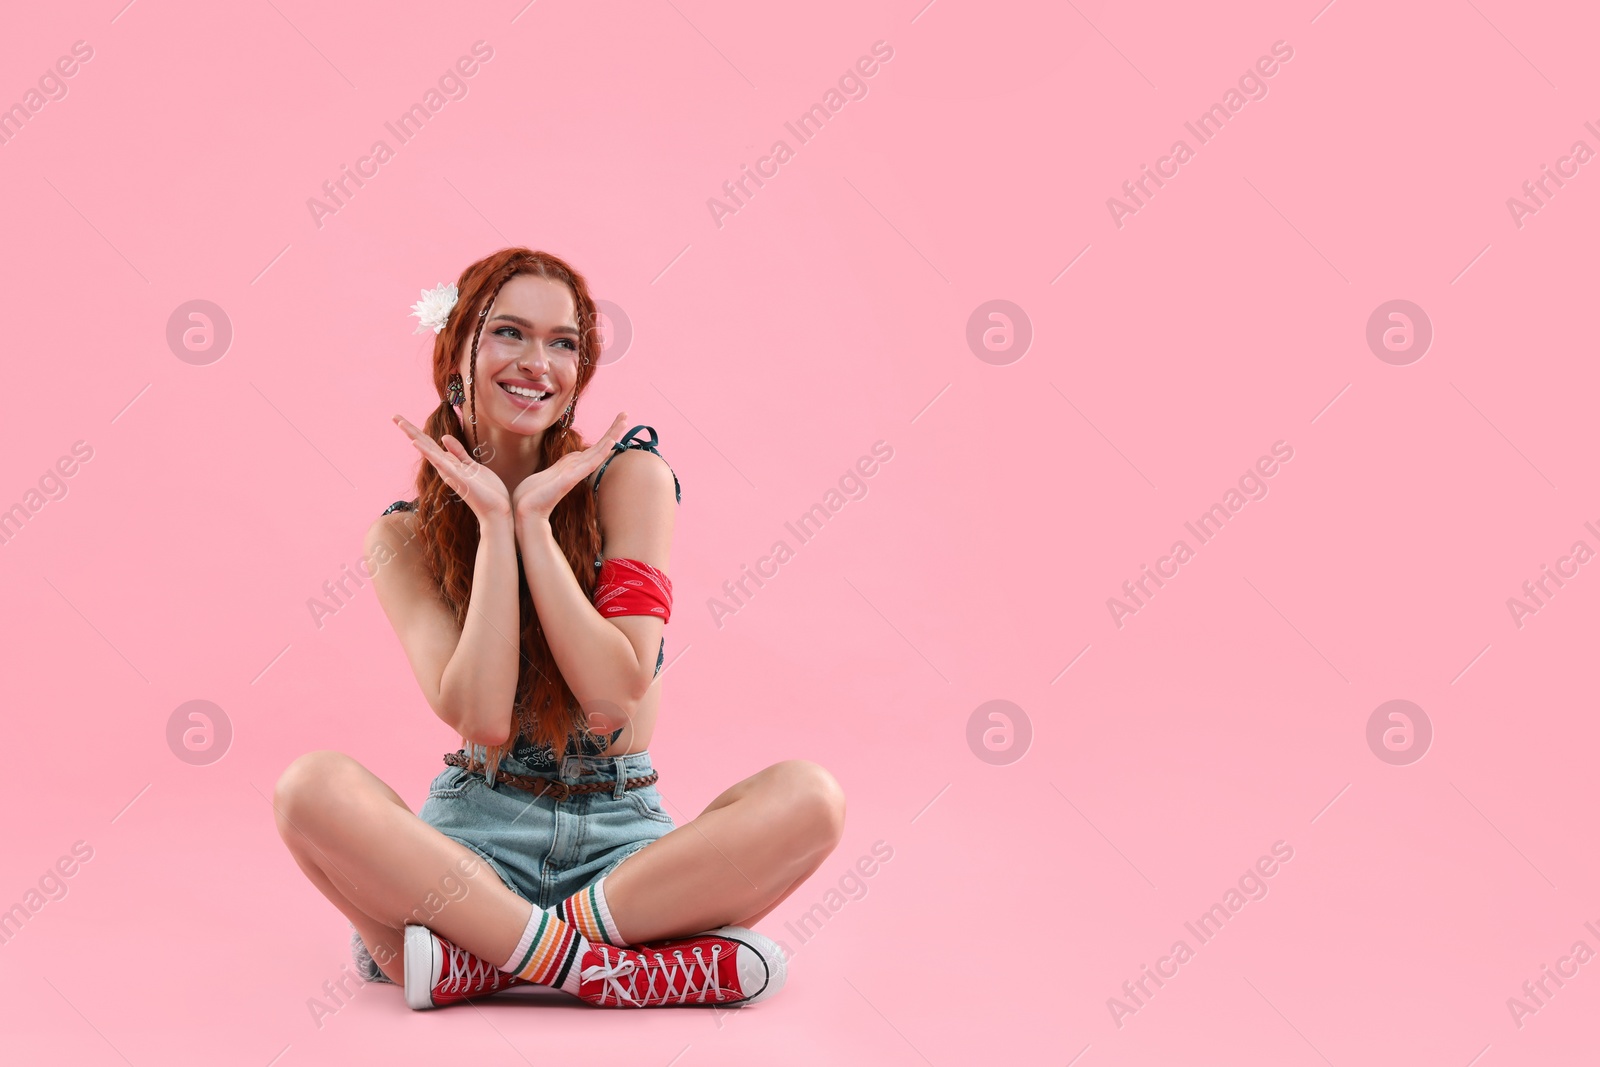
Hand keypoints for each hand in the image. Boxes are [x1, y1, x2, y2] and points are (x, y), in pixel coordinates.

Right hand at [393, 413, 512, 521]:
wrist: (497, 510)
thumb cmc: (486, 491)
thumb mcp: (472, 466)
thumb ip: (458, 452)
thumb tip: (443, 437)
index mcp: (449, 463)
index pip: (430, 443)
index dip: (416, 431)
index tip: (401, 418)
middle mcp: (446, 467)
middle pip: (425, 444)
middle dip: (409, 430)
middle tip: (393, 416)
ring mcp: (450, 473)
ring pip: (429, 451)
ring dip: (415, 437)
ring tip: (401, 424)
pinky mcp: (458, 478)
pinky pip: (442, 463)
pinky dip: (429, 453)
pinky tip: (417, 444)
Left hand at [511, 411, 628, 523]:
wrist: (525, 509)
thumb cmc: (533, 494)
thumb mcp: (550, 473)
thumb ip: (562, 466)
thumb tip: (572, 460)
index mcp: (573, 465)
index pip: (594, 447)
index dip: (607, 434)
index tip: (617, 420)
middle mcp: (577, 468)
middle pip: (600, 445)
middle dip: (613, 429)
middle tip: (625, 414)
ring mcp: (575, 473)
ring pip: (598, 451)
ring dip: (611, 435)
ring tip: (623, 421)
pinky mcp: (570, 479)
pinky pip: (589, 464)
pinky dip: (601, 453)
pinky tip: (610, 443)